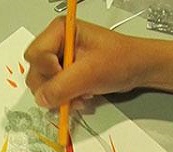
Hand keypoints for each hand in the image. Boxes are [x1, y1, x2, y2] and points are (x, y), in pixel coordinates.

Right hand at [24, 18, 149, 108]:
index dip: (47, 70)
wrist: (137, 69)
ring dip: (60, 96)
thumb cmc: (120, 60)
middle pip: (35, 72)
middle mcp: (55, 44)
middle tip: (73, 91)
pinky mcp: (64, 75)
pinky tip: (81, 97)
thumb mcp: (90, 73)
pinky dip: (64, 99)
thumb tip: (41, 99)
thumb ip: (62, 87)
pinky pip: (52, 93)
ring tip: (81, 95)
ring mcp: (59, 61)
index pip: (36, 55)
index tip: (65, 76)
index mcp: (60, 31)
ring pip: (42, 86)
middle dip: (53, 87)